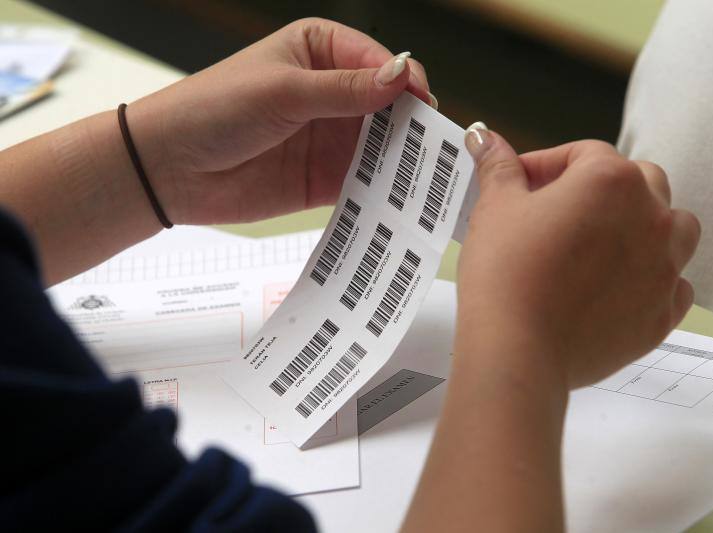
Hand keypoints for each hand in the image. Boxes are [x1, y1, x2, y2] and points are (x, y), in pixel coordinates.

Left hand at [126, 18, 432, 224]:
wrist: (170, 168)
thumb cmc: (214, 109)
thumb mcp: (283, 91)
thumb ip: (344, 90)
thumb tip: (401, 77)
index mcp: (320, 50)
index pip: (379, 62)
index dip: (404, 82)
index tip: (422, 105)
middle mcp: (332, 92)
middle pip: (389, 106)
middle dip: (411, 124)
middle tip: (434, 146)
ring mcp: (331, 136)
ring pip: (383, 146)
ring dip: (402, 160)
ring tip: (424, 177)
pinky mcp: (326, 178)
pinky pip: (365, 183)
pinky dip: (383, 190)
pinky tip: (399, 200)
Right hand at [457, 127, 700, 388]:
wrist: (518, 349)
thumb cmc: (506, 273)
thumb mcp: (495, 208)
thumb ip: (499, 167)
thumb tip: (484, 138)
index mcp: (611, 180)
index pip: (584, 154)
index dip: (547, 166)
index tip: (520, 186)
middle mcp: (651, 217)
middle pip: (640, 181)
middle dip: (603, 189)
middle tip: (559, 212)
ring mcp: (665, 267)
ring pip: (674, 227)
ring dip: (645, 227)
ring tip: (602, 245)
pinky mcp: (663, 312)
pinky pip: (675, 283)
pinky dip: (653, 278)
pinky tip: (618, 287)